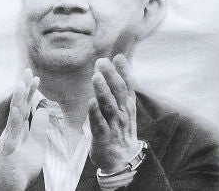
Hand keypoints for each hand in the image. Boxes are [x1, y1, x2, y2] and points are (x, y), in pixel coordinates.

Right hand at [0, 69, 43, 190]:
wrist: (11, 188)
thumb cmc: (22, 167)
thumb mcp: (36, 145)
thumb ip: (38, 128)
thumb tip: (42, 109)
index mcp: (19, 129)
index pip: (25, 107)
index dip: (30, 92)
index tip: (35, 76)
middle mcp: (12, 131)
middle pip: (18, 106)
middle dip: (23, 89)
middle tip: (26, 71)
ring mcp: (8, 140)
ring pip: (13, 116)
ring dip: (17, 100)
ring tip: (20, 84)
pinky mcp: (7, 151)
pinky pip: (11, 134)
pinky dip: (14, 121)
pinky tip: (18, 109)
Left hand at [88, 55, 140, 171]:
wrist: (123, 161)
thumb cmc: (121, 130)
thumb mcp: (125, 108)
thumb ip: (120, 86)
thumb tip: (118, 60)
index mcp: (128, 106)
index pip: (128, 85)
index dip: (123, 71)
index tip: (118, 57)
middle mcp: (123, 113)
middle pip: (118, 92)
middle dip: (111, 76)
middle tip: (102, 62)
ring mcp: (113, 125)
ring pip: (109, 105)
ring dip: (103, 91)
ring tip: (96, 77)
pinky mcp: (103, 136)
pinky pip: (99, 123)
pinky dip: (95, 113)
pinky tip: (91, 102)